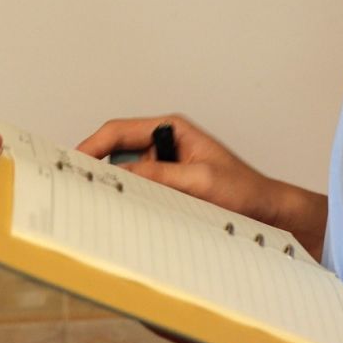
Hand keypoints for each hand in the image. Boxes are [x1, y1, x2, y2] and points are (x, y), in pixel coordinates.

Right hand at [76, 114, 314, 244]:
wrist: (268, 213)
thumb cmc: (244, 191)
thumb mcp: (200, 181)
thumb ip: (161, 175)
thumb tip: (123, 175)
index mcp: (172, 129)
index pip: (119, 131)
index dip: (92, 145)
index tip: (75, 163)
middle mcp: (165, 144)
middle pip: (117, 151)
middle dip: (100, 168)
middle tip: (82, 186)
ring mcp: (165, 166)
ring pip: (127, 174)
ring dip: (121, 188)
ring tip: (108, 203)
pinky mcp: (168, 187)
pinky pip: (141, 191)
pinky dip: (133, 201)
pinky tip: (131, 214)